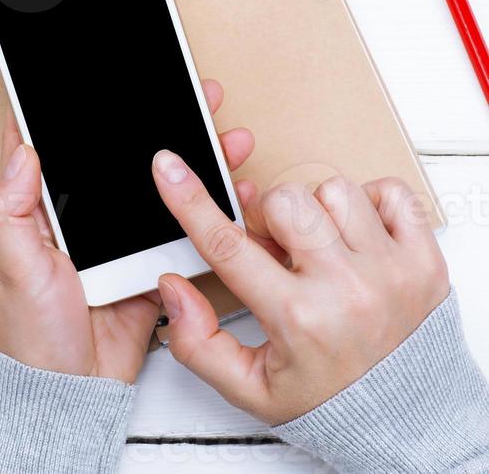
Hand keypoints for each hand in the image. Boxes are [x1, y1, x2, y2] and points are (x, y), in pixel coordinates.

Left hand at [0, 80, 255, 383]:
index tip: (99, 76)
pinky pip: (180, 227)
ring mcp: (119, 236)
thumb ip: (10, 208)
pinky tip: (229, 186)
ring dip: (189, 156)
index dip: (72, 108)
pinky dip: (206, 206)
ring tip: (217, 128)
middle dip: (153, 120)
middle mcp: (82, 214)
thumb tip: (22, 150)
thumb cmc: (29, 334)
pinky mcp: (149, 261)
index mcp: (41, 207)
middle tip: (184, 91)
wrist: (73, 394)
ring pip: (157, 184)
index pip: (53, 144)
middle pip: (118, 154)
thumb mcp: (12, 266)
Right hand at [152, 154, 449, 424]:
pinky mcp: (426, 260)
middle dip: (271, 218)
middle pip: (284, 199)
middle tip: (282, 252)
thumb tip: (173, 287)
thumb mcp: (251, 389)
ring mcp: (391, 271)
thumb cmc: (332, 402)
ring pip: (334, 189)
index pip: (227, 245)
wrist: (409, 426)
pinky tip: (359, 238)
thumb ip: (199, 343)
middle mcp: (346, 290)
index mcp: (298, 319)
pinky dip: (371, 204)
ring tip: (325, 251)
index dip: (189, 200)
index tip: (168, 166)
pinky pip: (391, 193)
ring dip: (319, 212)